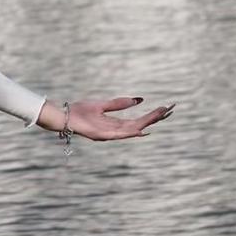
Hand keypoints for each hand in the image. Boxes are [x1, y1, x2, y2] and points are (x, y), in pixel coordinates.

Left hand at [60, 96, 176, 141]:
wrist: (65, 116)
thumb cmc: (81, 111)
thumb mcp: (103, 105)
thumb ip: (120, 103)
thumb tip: (139, 100)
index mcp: (116, 123)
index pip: (139, 120)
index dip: (152, 115)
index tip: (165, 108)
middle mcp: (116, 130)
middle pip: (140, 125)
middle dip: (155, 118)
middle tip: (170, 110)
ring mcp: (110, 134)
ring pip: (133, 129)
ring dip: (148, 123)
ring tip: (161, 115)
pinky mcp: (102, 135)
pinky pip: (120, 134)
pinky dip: (132, 132)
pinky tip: (142, 130)